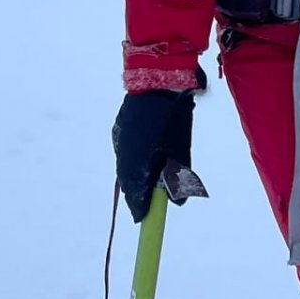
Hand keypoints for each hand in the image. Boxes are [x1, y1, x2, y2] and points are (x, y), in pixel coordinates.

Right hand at [112, 89, 203, 222]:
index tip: (142, 218)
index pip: (136, 191)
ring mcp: (119, 139)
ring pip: (125, 167)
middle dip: (136, 194)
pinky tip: (142, 160)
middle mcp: (124, 150)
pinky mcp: (119, 130)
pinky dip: (132, 161)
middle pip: (128, 181)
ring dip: (134, 177)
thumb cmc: (174, 116)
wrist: (158, 79)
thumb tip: (177, 201)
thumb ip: (178, 175)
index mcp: (139, 157)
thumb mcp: (180, 149)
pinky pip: (124, 152)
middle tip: (143, 206)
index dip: (139, 207)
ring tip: (144, 185)